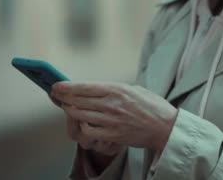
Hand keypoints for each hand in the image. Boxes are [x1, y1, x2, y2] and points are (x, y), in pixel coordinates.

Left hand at [52, 82, 177, 151]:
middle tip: (57, 96)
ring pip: (80, 115)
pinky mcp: (113, 136)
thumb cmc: (151, 106)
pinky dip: (83, 126)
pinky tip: (83, 123)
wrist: (166, 127)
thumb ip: (112, 89)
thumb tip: (91, 89)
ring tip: (67, 107)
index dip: (67, 87)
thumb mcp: (133, 89)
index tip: (56, 86)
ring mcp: (112, 121)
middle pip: (78, 101)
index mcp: (117, 89)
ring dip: (71, 111)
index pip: (84, 87)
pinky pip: (89, 131)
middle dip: (64, 98)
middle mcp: (112, 104)